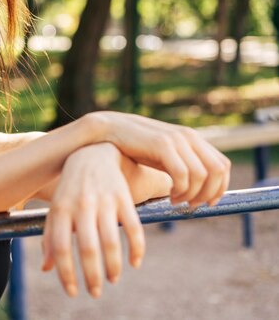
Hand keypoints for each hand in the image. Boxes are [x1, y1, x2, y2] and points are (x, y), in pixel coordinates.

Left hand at [41, 143, 143, 297]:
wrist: (93, 153)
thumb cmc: (70, 188)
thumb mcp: (56, 209)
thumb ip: (50, 238)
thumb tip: (46, 269)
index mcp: (61, 209)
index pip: (60, 247)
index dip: (66, 273)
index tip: (72, 292)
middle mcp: (81, 205)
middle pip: (87, 247)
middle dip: (92, 275)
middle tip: (95, 292)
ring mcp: (104, 200)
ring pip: (111, 241)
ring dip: (113, 266)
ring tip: (112, 279)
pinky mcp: (124, 197)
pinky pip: (134, 228)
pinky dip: (137, 249)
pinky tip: (134, 263)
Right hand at [87, 111, 230, 206]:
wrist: (110, 129)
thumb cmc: (135, 146)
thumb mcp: (163, 153)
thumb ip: (181, 162)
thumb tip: (198, 186)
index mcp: (192, 138)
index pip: (223, 165)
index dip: (220, 187)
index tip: (208, 203)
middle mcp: (189, 136)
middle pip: (217, 170)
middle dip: (209, 193)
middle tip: (191, 205)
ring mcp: (176, 139)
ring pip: (201, 175)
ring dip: (192, 194)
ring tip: (176, 201)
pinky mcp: (162, 144)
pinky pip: (182, 174)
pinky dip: (180, 190)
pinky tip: (169, 195)